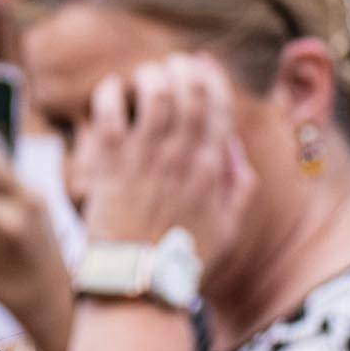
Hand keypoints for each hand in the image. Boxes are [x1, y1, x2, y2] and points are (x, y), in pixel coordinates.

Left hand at [71, 52, 254, 261]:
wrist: (136, 285)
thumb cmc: (179, 260)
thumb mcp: (226, 228)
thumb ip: (238, 187)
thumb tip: (235, 149)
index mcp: (213, 169)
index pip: (218, 105)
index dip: (210, 77)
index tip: (200, 65)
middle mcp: (183, 158)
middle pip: (190, 91)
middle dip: (182, 69)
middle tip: (170, 66)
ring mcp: (147, 159)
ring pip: (155, 93)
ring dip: (150, 76)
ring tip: (143, 78)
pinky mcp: (110, 164)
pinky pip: (110, 110)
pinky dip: (111, 93)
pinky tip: (111, 93)